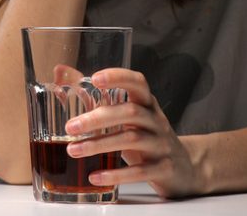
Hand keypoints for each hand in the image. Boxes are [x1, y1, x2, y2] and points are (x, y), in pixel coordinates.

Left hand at [62, 67, 203, 197]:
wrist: (184, 167)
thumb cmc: (146, 137)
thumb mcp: (126, 116)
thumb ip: (95, 96)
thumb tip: (61, 71)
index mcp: (147, 104)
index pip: (138, 83)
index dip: (118, 77)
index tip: (95, 79)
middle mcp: (156, 121)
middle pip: (130, 112)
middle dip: (98, 118)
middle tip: (70, 127)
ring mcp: (161, 145)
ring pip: (132, 140)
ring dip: (99, 145)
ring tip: (73, 150)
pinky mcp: (164, 169)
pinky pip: (140, 171)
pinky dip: (116, 174)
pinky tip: (95, 176)